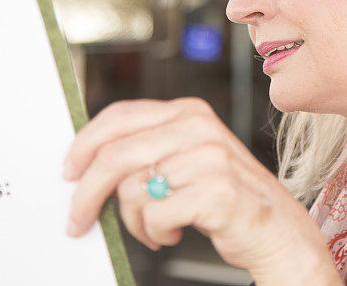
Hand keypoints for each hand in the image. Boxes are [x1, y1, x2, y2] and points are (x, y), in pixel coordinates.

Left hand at [63, 97, 341, 284]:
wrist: (278, 231)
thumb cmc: (226, 198)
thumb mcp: (187, 160)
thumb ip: (148, 151)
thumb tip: (86, 162)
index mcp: (189, 112)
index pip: (121, 117)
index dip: (85, 144)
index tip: (68, 171)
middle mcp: (199, 128)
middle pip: (115, 155)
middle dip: (86, 194)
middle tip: (77, 222)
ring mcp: (210, 158)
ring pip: (132, 191)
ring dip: (134, 222)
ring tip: (154, 228)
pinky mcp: (216, 191)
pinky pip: (155, 215)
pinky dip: (155, 233)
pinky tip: (172, 234)